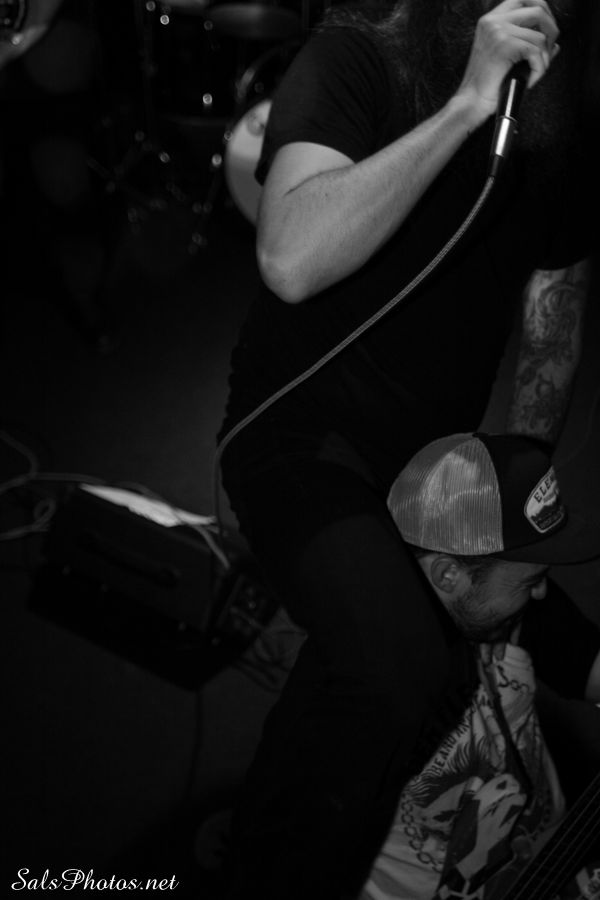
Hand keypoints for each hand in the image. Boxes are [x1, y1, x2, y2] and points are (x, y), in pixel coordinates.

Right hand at [457, 0, 559, 119]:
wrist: (472, 102)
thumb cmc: (487, 85)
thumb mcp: (507, 58)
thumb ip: (528, 45)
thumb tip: (555, 45)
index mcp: (491, 20)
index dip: (543, 10)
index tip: (547, 29)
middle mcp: (493, 21)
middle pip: (538, 8)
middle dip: (551, 30)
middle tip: (548, 50)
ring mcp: (498, 31)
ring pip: (540, 35)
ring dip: (545, 57)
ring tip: (536, 71)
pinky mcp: (505, 45)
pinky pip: (536, 51)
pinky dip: (539, 68)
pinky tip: (530, 79)